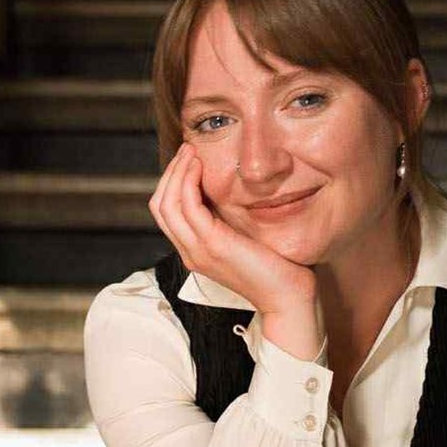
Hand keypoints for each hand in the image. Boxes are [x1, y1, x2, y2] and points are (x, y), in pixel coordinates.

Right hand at [149, 142, 318, 315]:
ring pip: (167, 203)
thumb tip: (229, 193)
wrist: (287, 298)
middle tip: (187, 149)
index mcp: (195, 252)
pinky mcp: (213, 245)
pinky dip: (188, 181)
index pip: (167, 213)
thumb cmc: (275, 269)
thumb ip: (230, 221)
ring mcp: (198, 250)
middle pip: (160, 205)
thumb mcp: (245, 240)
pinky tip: (200, 166)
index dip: (172, 182)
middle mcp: (190, 252)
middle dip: (170, 172)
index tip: (189, 160)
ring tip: (191, 151)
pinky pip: (188, 206)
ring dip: (177, 171)